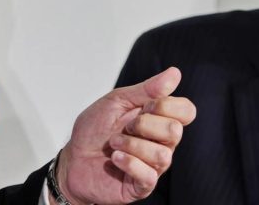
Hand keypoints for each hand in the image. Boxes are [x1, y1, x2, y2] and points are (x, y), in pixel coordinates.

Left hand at [54, 67, 195, 204]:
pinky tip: (115, 158)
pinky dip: (128, 162)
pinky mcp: (142, 185)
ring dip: (131, 144)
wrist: (72, 159)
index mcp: (157, 119)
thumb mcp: (116, 101)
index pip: (186, 110)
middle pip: (175, 130)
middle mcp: (161, 142)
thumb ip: (146, 89)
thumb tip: (175, 74)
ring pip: (162, 154)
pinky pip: (149, 175)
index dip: (166, 105)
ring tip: (114, 144)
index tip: (142, 106)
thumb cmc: (93, 130)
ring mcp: (153, 165)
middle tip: (125, 126)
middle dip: (144, 124)